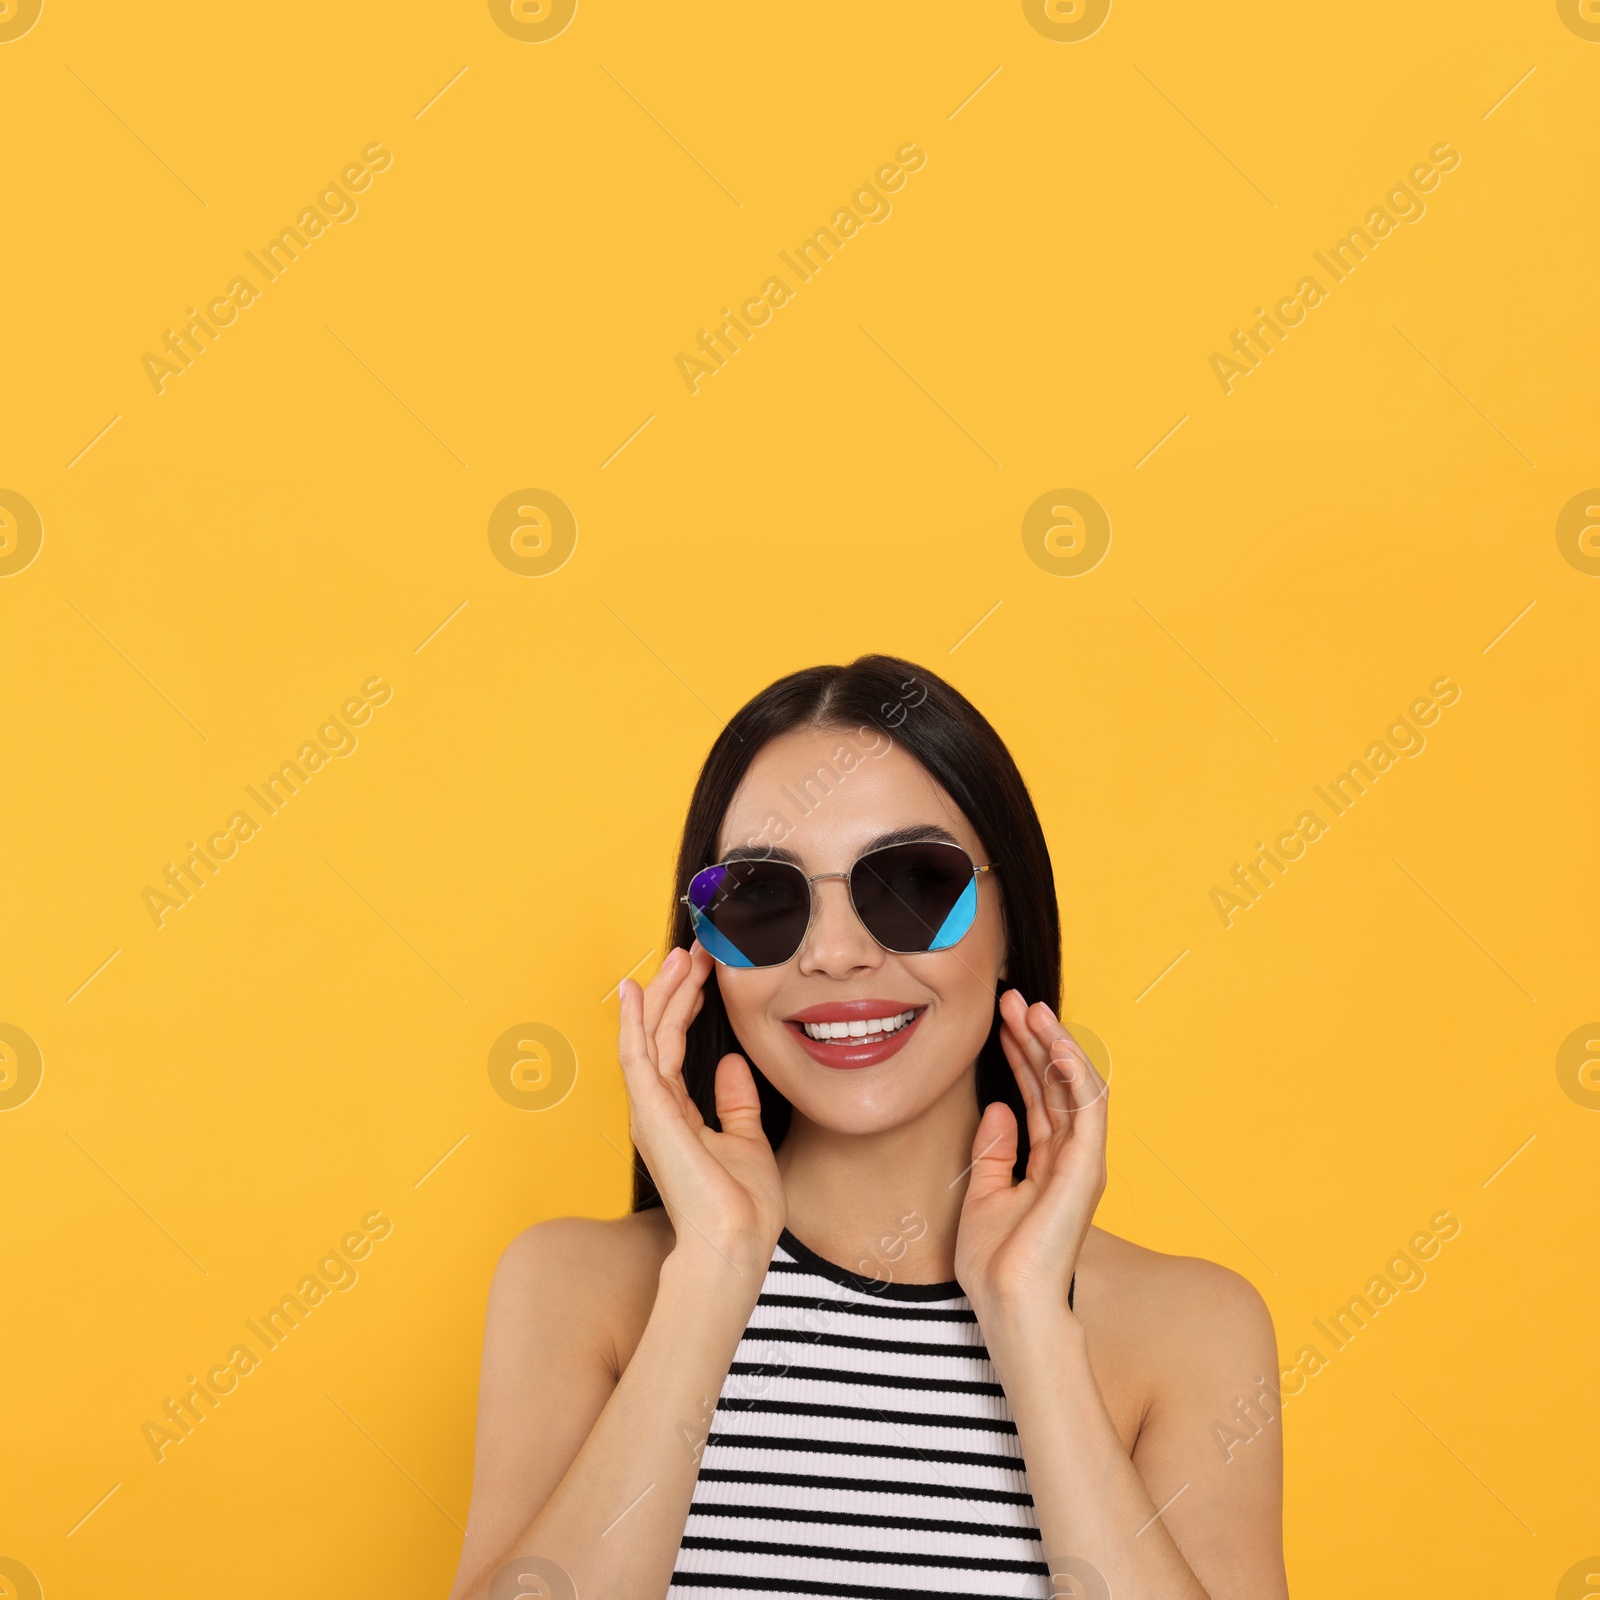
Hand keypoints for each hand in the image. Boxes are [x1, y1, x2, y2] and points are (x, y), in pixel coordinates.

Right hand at [619, 942, 785, 1282]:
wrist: (734, 1246)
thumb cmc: (740, 1209)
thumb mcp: (747, 1141)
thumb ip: (735, 1103)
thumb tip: (733, 1064)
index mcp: (675, 1115)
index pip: (673, 1047)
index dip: (685, 1005)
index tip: (702, 973)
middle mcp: (656, 1109)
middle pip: (658, 1034)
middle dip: (674, 989)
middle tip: (693, 950)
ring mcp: (650, 1111)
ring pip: (648, 1036)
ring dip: (661, 994)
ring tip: (680, 957)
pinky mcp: (651, 1114)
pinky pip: (637, 1056)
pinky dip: (633, 1021)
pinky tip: (635, 992)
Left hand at [954, 989, 1106, 1324]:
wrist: (1008, 1303)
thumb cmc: (996, 1263)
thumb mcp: (984, 1193)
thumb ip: (995, 1150)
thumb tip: (997, 1108)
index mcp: (1048, 1164)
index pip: (1037, 1096)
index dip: (1020, 1056)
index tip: (999, 1020)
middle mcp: (1071, 1158)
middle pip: (1056, 1084)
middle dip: (1035, 1039)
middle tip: (1012, 1000)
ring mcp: (1083, 1161)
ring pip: (1075, 1086)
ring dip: (1055, 1044)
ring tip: (1031, 1008)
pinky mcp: (1087, 1167)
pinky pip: (1087, 1108)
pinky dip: (1074, 1072)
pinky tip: (1054, 1043)